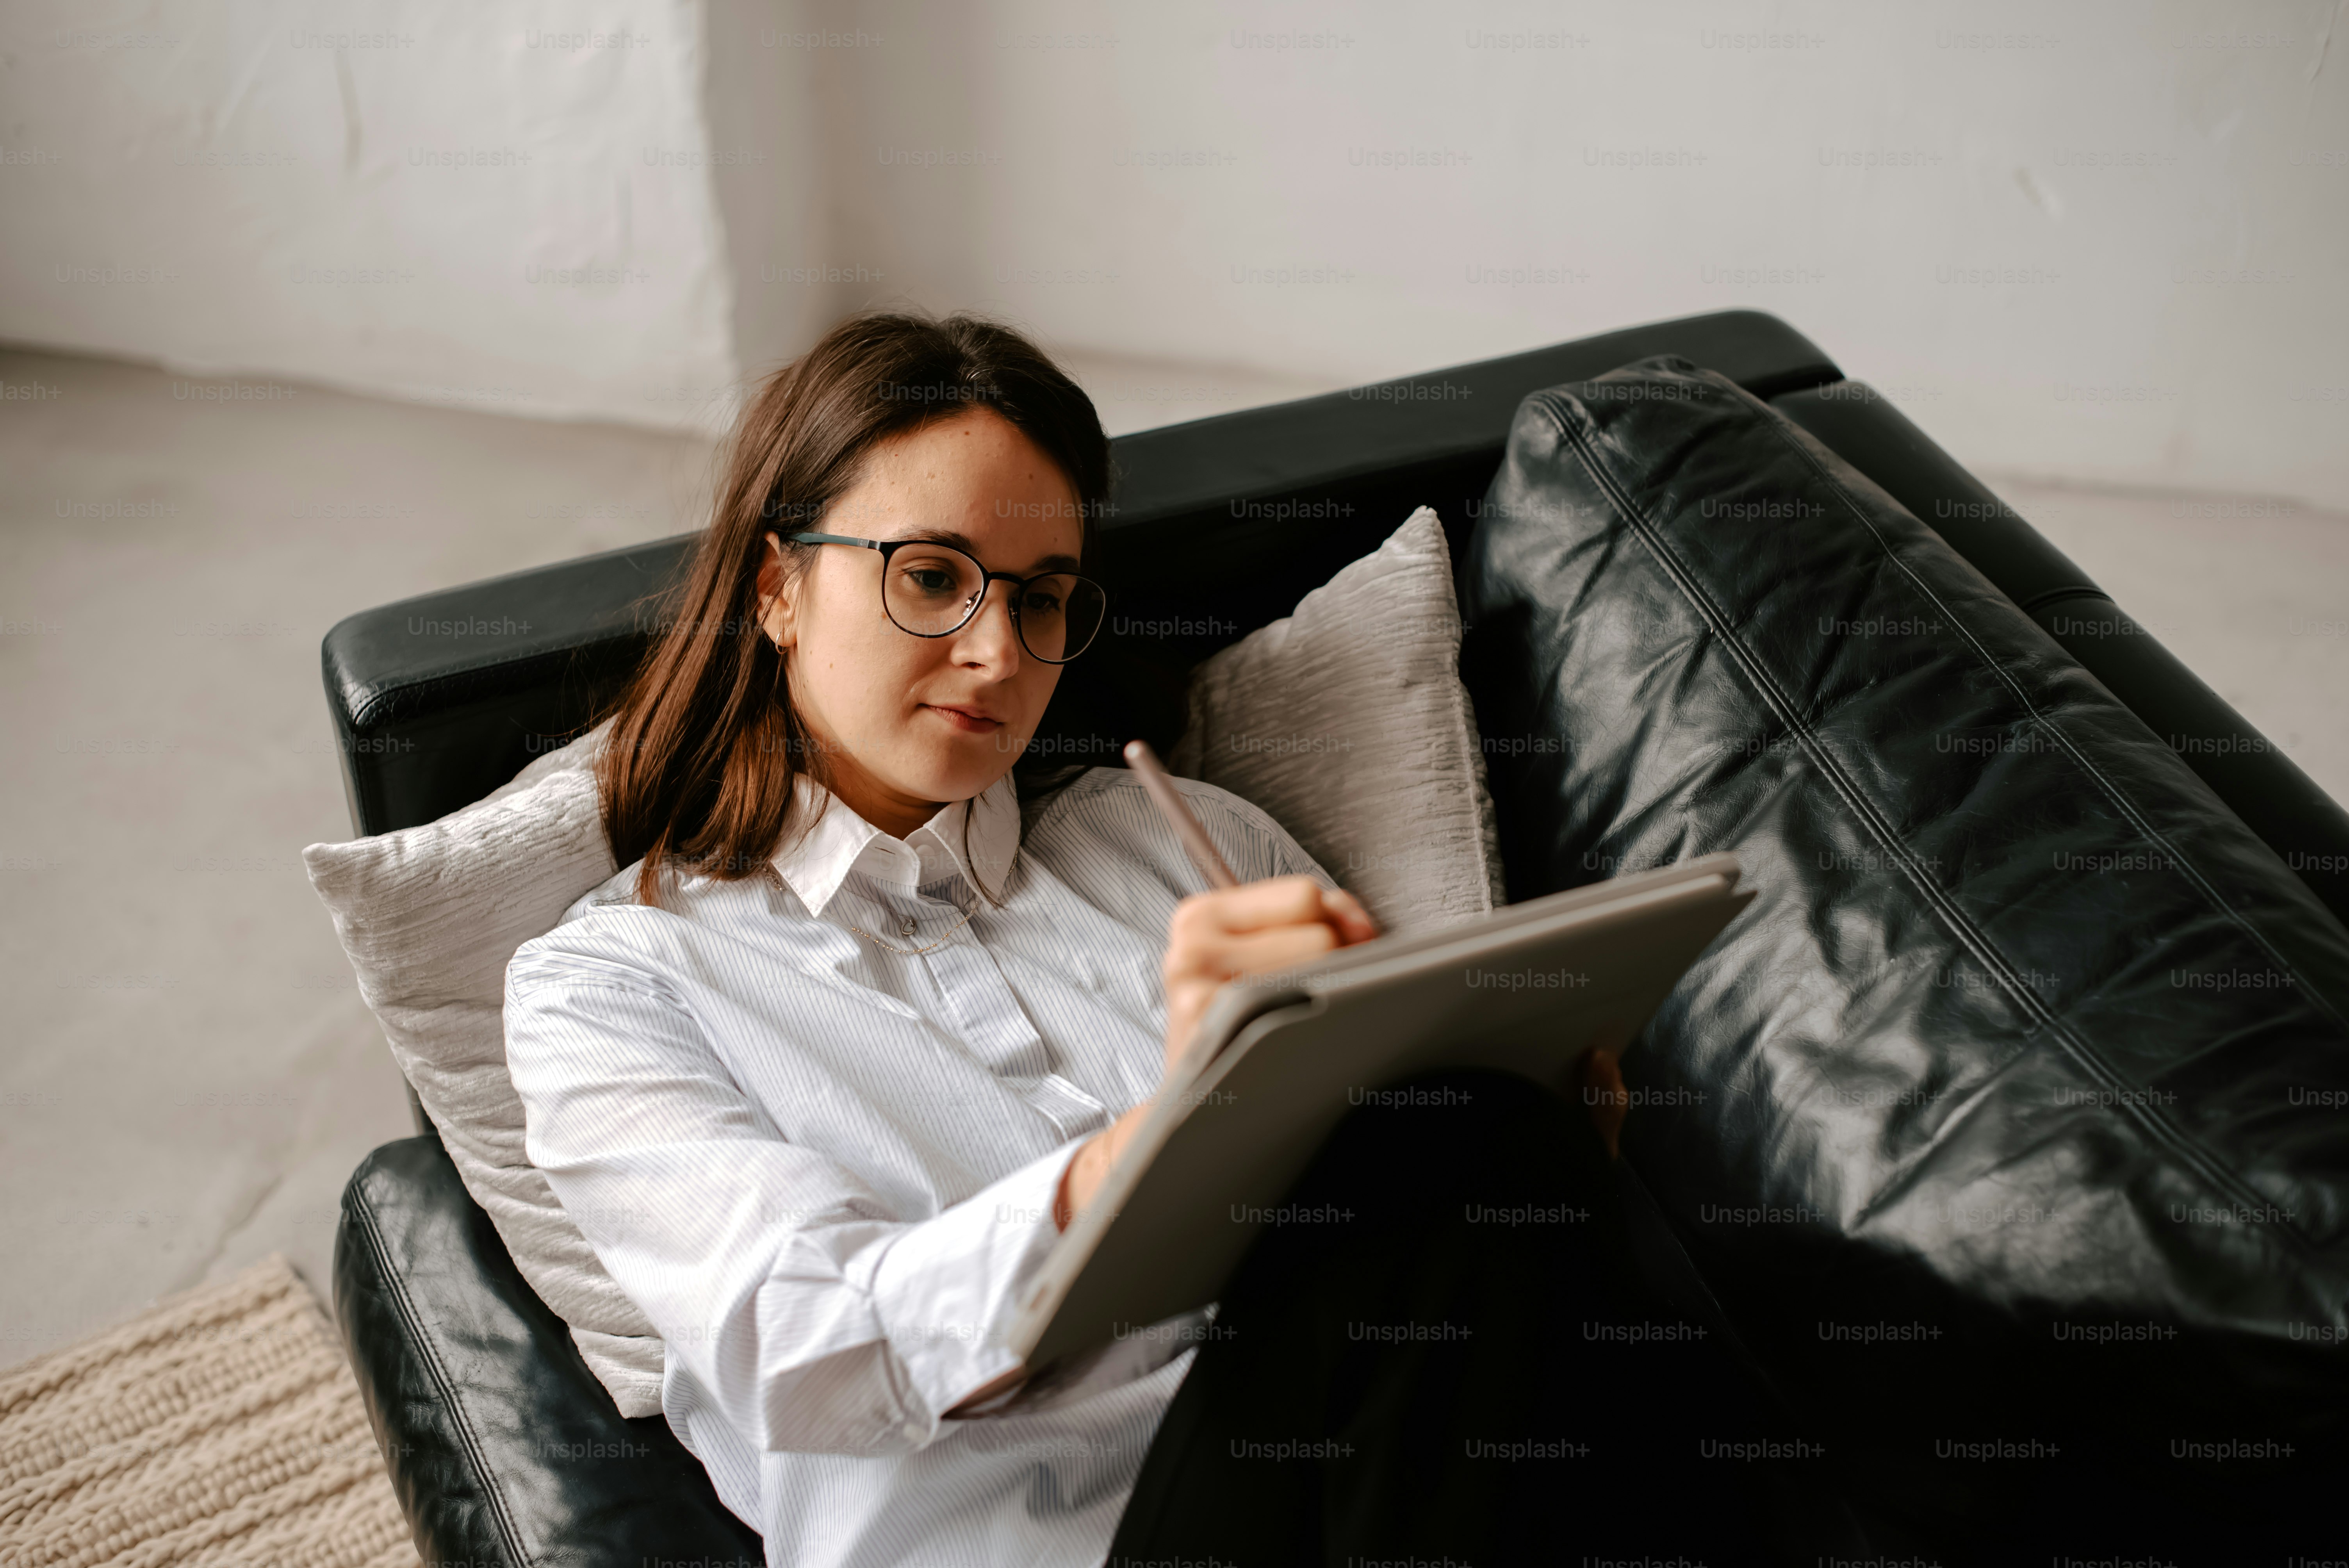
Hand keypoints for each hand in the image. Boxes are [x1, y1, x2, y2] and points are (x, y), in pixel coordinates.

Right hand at [1053, 877, 1377, 1233]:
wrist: (1189, 1107)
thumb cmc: (1236, 1029)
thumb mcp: (1260, 958)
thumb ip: (1318, 919)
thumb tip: (1360, 925)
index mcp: (1200, 914)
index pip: (1304, 894)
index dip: (1331, 924)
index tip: (1324, 958)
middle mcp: (1192, 941)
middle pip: (1317, 928)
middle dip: (1328, 961)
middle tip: (1295, 1002)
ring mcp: (1197, 980)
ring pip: (1317, 960)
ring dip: (1323, 991)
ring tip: (1288, 1021)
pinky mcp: (1210, 1018)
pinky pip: (1300, 999)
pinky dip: (1312, 1020)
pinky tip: (1285, 1040)